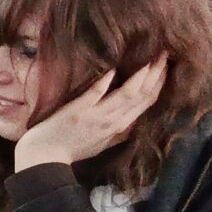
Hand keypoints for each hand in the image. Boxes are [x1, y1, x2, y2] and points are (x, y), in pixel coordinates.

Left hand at [13, 57, 167, 170]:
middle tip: (164, 54)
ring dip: (140, 76)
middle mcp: (113, 121)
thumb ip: (119, 133)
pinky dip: (105, 82)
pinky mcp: (77, 111)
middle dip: (156, 75)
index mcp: (120, 127)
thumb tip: (133, 123)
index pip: (147, 102)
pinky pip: (94, 94)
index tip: (166, 67)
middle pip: (141, 96)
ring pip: (126, 94)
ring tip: (150, 58)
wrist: (45, 158)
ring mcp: (96, 115)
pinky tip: (113, 68)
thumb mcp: (103, 144)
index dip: (159, 84)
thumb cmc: (73, 149)